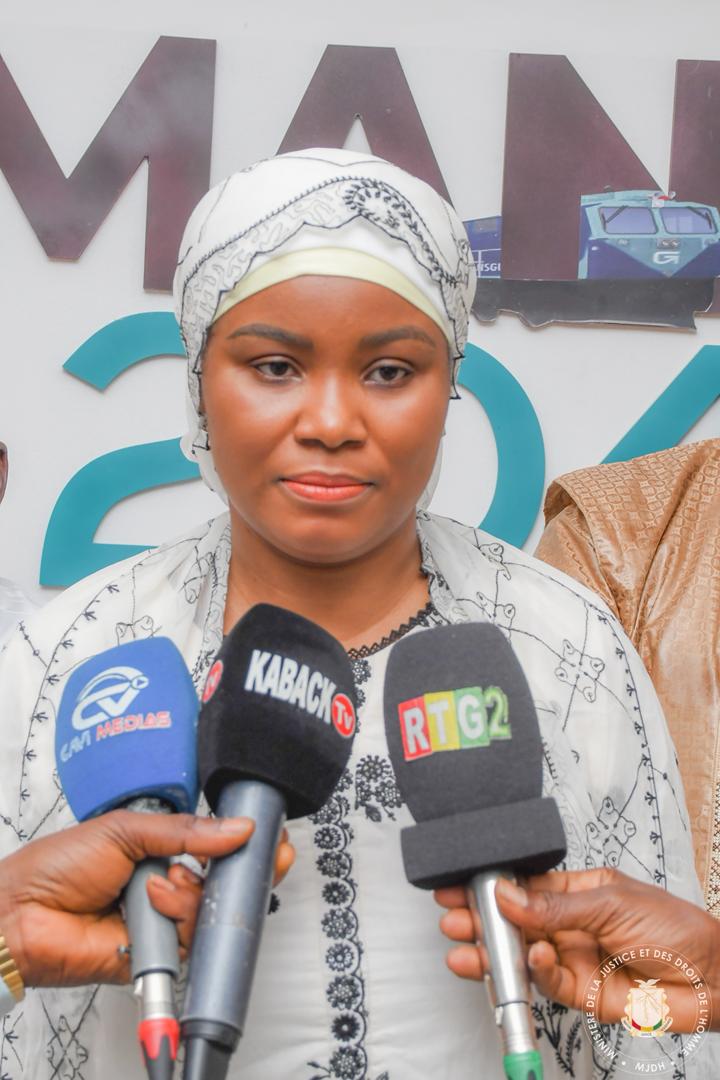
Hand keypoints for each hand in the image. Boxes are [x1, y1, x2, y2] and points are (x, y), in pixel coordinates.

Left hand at [0, 810, 294, 987]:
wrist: (23, 913)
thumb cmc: (57, 865)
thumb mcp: (126, 829)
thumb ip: (186, 831)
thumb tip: (238, 826)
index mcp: (161, 846)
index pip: (216, 843)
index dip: (245, 840)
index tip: (268, 832)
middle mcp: (167, 881)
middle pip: (224, 880)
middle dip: (242, 868)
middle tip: (253, 855)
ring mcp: (163, 917)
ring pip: (211, 909)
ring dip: (195, 891)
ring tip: (164, 879)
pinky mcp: (157, 952)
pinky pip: (190, 937)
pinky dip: (179, 916)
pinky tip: (156, 902)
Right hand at [435, 869, 719, 1031]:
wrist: (712, 979)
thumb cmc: (675, 927)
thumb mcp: (611, 902)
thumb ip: (554, 903)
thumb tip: (507, 893)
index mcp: (578, 889)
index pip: (525, 885)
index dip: (492, 886)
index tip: (460, 885)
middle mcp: (571, 923)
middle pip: (515, 922)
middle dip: (481, 921)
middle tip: (452, 918)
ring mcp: (574, 958)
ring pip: (522, 955)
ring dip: (493, 952)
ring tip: (465, 948)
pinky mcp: (581, 992)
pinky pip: (546, 983)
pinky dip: (533, 972)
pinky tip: (530, 960)